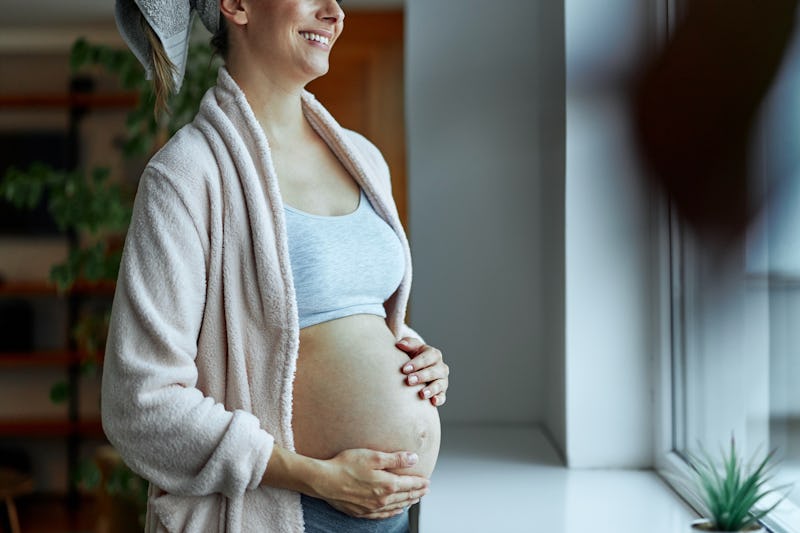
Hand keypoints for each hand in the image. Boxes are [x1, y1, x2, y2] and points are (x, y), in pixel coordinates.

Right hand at [314, 449, 428, 518]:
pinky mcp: (362, 512)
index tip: (428, 482)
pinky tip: (396, 510)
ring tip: (415, 499)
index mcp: (387, 484)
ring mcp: (372, 507)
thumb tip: (414, 459)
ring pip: (396, 506)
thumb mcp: (373, 456)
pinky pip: (383, 514)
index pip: (409, 484)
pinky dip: (393, 512)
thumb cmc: (346, 465)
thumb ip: (395, 459)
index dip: (420, 483)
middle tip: (425, 490)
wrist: (324, 481)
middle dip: (417, 493)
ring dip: (407, 502)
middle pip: (405, 496)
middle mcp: (382, 499)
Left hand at [396, 337, 448, 406]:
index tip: (404, 369)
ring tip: (422, 394)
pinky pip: (442, 396)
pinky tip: (433, 402)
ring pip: (439, 384)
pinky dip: (439, 399)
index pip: (427, 357)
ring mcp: (442, 380)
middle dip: (422, 376)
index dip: (416, 363)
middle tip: (409, 380)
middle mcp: (440, 367)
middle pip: (434, 371)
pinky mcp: (442, 392)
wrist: (419, 368)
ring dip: (431, 389)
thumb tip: (400, 344)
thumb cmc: (413, 356)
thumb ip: (408, 343)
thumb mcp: (412, 348)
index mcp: (434, 354)